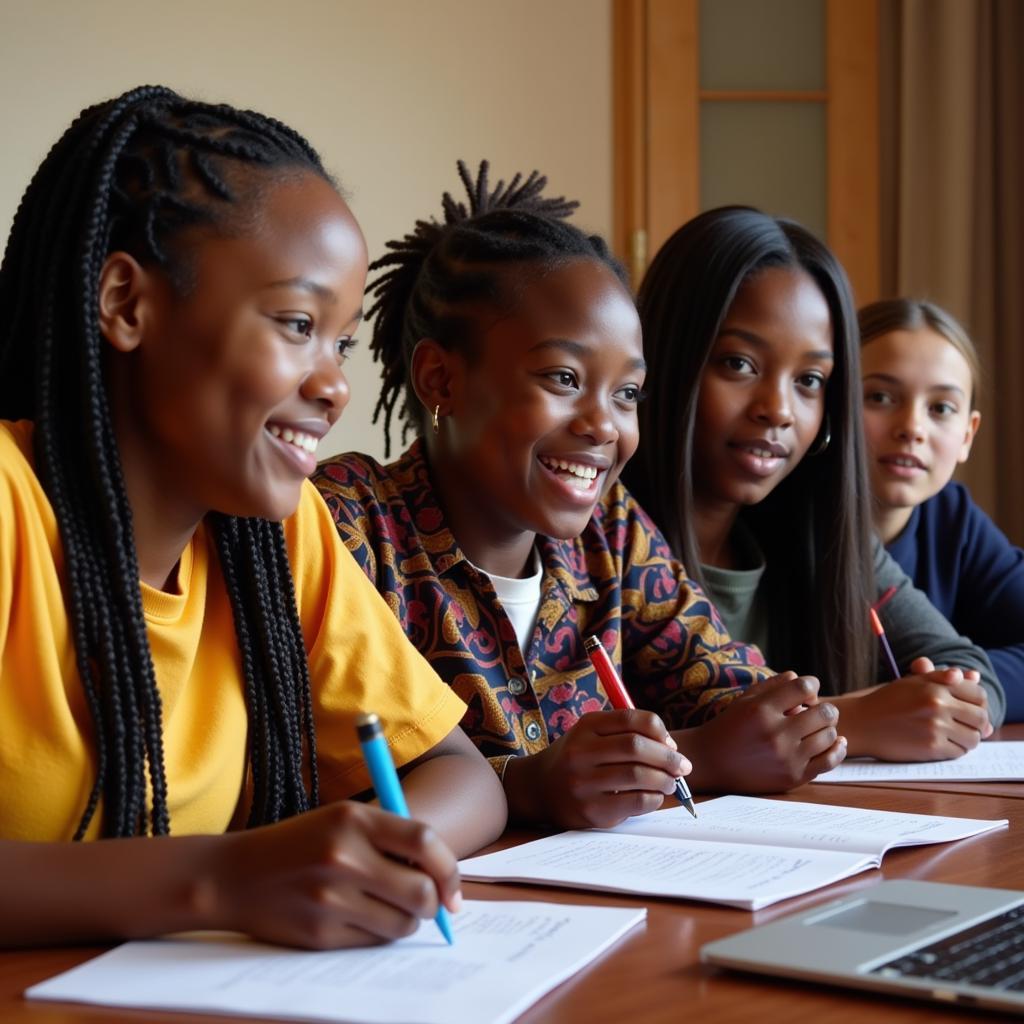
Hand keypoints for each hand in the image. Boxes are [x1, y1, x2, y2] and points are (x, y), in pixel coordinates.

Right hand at [213, 801, 460, 948]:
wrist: (234, 875)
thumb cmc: (300, 842)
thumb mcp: (343, 819)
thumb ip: (390, 838)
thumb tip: (442, 875)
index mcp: (354, 819)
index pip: (424, 842)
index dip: (449, 869)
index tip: (454, 889)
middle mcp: (344, 856)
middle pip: (420, 891)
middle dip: (433, 903)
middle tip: (427, 903)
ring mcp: (331, 898)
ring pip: (402, 923)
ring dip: (407, 920)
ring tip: (386, 907)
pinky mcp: (320, 933)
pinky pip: (373, 942)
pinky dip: (378, 935)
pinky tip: (359, 918)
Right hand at [504, 709, 690, 829]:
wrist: (538, 789)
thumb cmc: (576, 758)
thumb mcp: (591, 734)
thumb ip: (625, 733)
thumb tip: (670, 748)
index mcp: (585, 727)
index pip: (630, 719)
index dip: (658, 730)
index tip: (671, 744)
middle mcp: (580, 752)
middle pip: (636, 747)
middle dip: (668, 757)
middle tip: (683, 766)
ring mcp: (583, 783)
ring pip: (638, 775)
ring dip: (664, 779)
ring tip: (671, 782)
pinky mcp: (591, 811)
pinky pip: (634, 802)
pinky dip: (654, 798)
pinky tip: (655, 796)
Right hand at [678, 672, 844, 792]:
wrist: (710, 762)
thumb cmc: (730, 726)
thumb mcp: (745, 699)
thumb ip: (774, 685)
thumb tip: (805, 681)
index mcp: (761, 710)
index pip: (803, 687)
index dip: (811, 684)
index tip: (807, 691)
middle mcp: (775, 733)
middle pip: (824, 713)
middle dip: (825, 709)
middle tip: (818, 712)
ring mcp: (786, 757)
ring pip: (829, 736)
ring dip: (828, 729)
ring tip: (817, 729)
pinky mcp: (792, 777)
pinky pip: (829, 761)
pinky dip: (837, 749)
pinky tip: (836, 742)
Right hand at [837, 657, 990, 760]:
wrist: (862, 722)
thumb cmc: (889, 701)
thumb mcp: (914, 681)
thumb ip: (944, 677)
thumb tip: (973, 677)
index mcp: (936, 685)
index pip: (979, 695)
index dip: (977, 703)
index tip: (968, 709)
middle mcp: (938, 704)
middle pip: (981, 717)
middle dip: (976, 723)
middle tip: (963, 725)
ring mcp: (935, 727)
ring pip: (974, 738)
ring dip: (967, 739)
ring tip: (952, 735)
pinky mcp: (931, 747)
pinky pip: (959, 752)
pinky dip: (954, 750)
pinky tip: (940, 744)